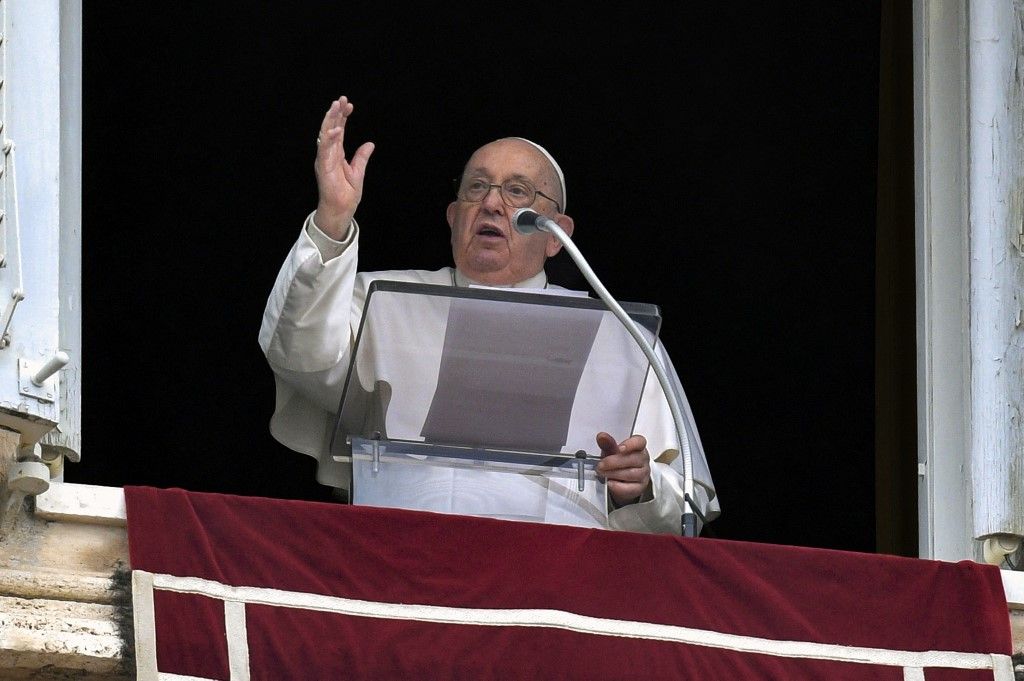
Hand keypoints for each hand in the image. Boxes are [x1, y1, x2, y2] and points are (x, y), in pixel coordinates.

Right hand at [313, 95, 374, 238]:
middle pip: (330, 128)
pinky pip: (324, 149)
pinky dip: (329, 138)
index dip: (342, 117)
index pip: (338, 130)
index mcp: (336, 153)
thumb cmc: (347, 194)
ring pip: (325, 134)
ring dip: (330, 120)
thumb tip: (370, 144)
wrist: (342, 209)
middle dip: (335, 113)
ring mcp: (324, 159)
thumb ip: (361, 157)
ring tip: (336, 106)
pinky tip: (337, 129)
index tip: (349, 105)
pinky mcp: (323, 166)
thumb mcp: (358, 171)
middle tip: (342, 99)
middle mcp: (328, 153)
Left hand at [594, 432, 650, 507]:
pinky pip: (631, 488)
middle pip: (633, 459)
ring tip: (602, 473)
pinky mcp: (639, 488)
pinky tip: (610, 483)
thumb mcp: (611, 451)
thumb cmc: (617, 463)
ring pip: (632, 474)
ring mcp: (643, 474)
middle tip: (600, 465)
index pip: (640, 442)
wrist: (619, 481)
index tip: (620, 448)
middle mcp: (643, 460)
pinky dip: (618, 486)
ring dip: (614, 474)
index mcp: (638, 447)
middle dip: (614, 462)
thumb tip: (602, 437)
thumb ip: (607, 444)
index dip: (631, 444)